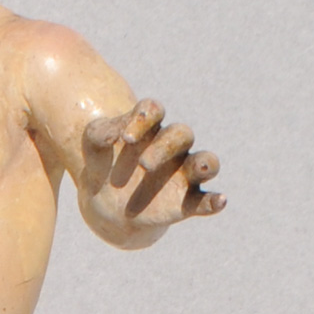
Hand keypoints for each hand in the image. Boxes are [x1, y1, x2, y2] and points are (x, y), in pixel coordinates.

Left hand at [82, 99, 224, 227]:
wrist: (102, 202)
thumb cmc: (101, 165)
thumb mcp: (93, 144)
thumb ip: (100, 133)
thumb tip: (114, 133)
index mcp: (148, 128)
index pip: (153, 111)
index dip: (142, 119)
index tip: (125, 139)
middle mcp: (170, 147)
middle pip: (182, 134)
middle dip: (164, 147)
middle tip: (143, 165)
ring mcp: (181, 174)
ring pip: (206, 161)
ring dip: (205, 163)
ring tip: (198, 167)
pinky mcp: (184, 203)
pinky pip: (205, 201)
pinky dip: (214, 202)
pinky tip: (220, 201)